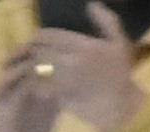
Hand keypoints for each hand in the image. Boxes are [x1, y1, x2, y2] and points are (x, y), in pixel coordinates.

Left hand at [20, 5, 144, 131]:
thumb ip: (106, 21)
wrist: (120, 104)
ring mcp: (68, 80)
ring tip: (28, 69)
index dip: (39, 37)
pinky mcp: (62, 97)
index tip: (36, 40)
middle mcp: (76, 61)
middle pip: (41, 52)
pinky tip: (34, 86)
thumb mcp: (118, 42)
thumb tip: (92, 4)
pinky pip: (40, 89)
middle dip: (32, 53)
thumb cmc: (119, 72)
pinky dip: (34, 86)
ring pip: (37, 70)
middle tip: (28, 55)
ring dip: (30, 69)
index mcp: (86, 46)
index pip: (51, 36)